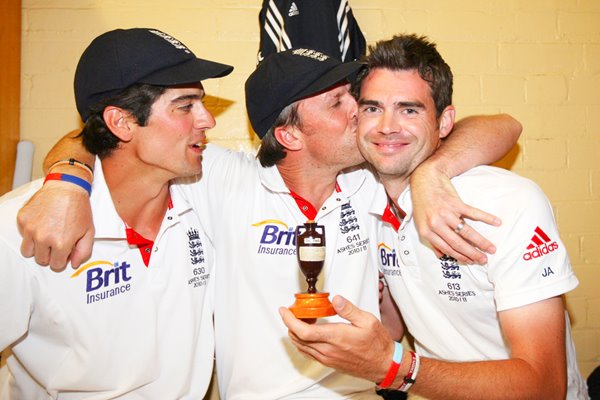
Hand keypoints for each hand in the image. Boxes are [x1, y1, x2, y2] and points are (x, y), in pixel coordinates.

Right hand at [17, 182, 93, 270]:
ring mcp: (30, 228)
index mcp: (61, 243)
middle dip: (50, 254)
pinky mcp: (22, 220)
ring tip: (48, 235)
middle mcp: (43, 238)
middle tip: (56, 241)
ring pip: (28, 251)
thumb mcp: (88, 231)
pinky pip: (23, 235)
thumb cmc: (79, 208)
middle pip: (41, 260)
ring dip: (37, 247)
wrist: (67, 187)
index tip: (64, 250)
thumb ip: (83, 251)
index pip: (56, 265)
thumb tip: (73, 264)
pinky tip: (42, 222)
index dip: (62, 258)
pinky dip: (31, 232)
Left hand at [279, 295, 393, 382]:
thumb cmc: (378, 344)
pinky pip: (308, 352)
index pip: (303, 331)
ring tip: (301, 318)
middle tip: (293, 311)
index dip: (289, 320)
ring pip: (301, 346)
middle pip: (297, 338)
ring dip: (295, 332)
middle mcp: (328, 350)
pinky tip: (308, 333)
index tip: (284, 311)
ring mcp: (327, 358)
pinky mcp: (329, 362)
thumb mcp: (368, 320)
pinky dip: (302, 341)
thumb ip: (349, 309)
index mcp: (335, 337)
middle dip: (290, 323)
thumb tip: (336, 299)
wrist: (384, 364)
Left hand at [410, 163, 499, 263]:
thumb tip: (441, 255)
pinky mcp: (455, 203)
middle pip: (458, 243)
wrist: (425, 180)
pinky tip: (496, 222)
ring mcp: (446, 213)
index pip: (447, 249)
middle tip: (484, 260)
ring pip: (467, 232)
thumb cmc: (423, 203)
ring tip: (491, 248)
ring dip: (481, 242)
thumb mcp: (421, 223)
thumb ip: (431, 240)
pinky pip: (473, 213)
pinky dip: (486, 218)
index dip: (461, 257)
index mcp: (427, 231)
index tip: (471, 261)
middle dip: (473, 254)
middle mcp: (435, 224)